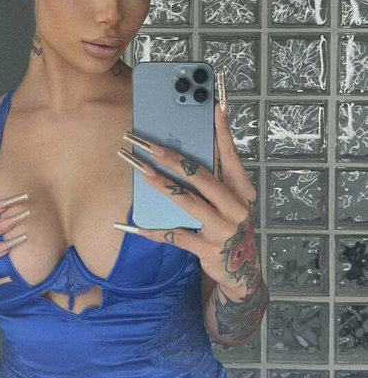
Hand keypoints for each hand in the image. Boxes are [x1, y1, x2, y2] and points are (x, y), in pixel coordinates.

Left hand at [115, 103, 259, 295]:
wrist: (242, 270)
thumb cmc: (230, 226)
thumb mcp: (232, 201)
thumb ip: (217, 177)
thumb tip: (193, 148)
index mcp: (242, 190)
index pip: (230, 155)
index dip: (221, 131)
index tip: (213, 106)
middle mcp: (235, 207)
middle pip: (201, 176)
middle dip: (173, 158)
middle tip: (150, 145)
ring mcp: (222, 229)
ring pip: (187, 202)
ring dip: (162, 185)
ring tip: (142, 171)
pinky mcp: (207, 249)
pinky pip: (176, 236)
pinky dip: (154, 231)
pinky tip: (135, 224)